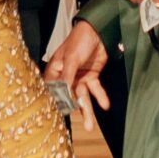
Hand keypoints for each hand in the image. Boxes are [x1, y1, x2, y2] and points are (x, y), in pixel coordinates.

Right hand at [50, 20, 109, 134]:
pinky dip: (100, 96)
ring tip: (92, 126)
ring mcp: (79, 77)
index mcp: (55, 70)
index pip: (53, 90)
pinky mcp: (91, 76)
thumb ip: (68, 76)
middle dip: (76, 111)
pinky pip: (95, 89)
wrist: (98, 29)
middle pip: (69, 97)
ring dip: (88, 109)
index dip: (56, 103)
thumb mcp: (72, 57)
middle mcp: (66, 76)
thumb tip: (63, 94)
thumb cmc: (79, 39)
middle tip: (83, 127)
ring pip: (82, 96)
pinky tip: (105, 105)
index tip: (59, 117)